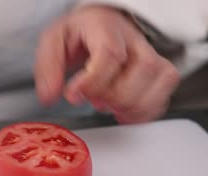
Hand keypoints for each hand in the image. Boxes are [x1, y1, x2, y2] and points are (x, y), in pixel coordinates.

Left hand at [34, 5, 180, 123]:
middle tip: (94, 102)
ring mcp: (149, 53)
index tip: (73, 96)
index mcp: (104, 26)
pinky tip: (124, 113)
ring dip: (134, 105)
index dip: (94, 80)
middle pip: (143, 67)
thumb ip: (48, 68)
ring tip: (110, 109)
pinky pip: (165, 91)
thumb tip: (49, 97)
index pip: (110, 52)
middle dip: (116, 95)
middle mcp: (132, 38)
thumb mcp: (53, 42)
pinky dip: (146, 110)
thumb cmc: (78, 34)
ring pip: (161, 78)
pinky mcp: (157, 69)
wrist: (99, 24)